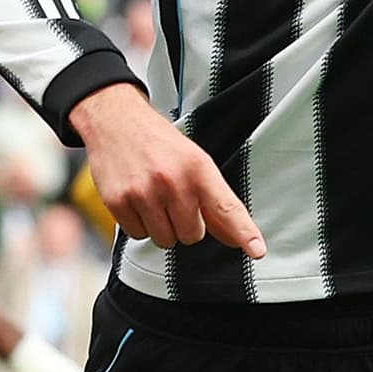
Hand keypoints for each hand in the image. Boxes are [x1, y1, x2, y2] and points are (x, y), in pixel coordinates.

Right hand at [70, 82, 260, 257]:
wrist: (115, 121)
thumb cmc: (159, 144)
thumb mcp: (194, 162)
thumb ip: (214, 202)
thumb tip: (234, 238)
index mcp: (198, 168)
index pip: (227, 207)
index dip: (244, 232)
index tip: (257, 250)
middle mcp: (173, 181)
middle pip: (192, 236)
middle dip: (184, 224)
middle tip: (173, 199)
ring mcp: (144, 193)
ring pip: (165, 240)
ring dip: (162, 227)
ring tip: (154, 198)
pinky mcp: (119, 202)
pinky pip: (138, 235)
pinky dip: (139, 224)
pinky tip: (137, 199)